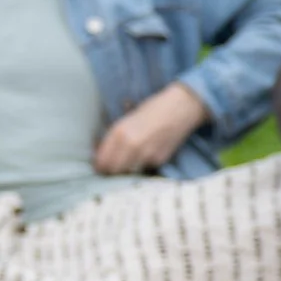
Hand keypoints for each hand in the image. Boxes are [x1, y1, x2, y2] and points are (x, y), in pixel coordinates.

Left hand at [94, 83, 209, 173]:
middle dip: (109, 170)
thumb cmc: (152, 108)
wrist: (181, 108)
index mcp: (119, 132)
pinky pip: (143, 168)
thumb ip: (113, 135)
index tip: (99, 162)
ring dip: (125, 168)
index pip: (102, 161)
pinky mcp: (159, 160)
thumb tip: (99, 150)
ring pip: (128, 172)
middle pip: (113, 171)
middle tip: (110, 165)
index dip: (99, 164)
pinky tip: (144, 154)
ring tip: (127, 159)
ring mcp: (147, 155)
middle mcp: (132, 146)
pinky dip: (140, 164)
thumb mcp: (126, 119)